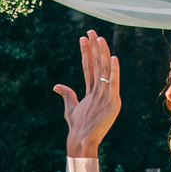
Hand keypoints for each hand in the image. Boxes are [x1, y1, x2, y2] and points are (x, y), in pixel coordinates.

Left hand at [53, 32, 121, 156]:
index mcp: (92, 91)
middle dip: (95, 48)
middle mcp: (100, 91)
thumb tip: (56, 86)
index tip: (84, 38)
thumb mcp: (70, 108)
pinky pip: (113, 84)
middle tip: (92, 31)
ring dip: (102, 54)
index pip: (89, 67)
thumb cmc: (78, 126)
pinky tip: (113, 59)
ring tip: (100, 39)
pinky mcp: (112, 103)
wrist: (82, 140)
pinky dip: (113, 72)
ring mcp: (107, 96)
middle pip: (97, 64)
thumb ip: (67, 95)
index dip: (86, 52)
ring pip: (104, 71)